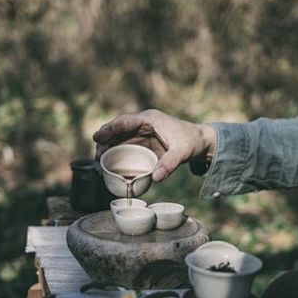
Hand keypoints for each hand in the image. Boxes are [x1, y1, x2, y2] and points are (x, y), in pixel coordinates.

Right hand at [93, 109, 216, 181]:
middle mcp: (143, 124)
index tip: (97, 137)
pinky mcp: (144, 142)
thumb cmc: (192, 142)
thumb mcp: (182, 153)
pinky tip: (110, 164)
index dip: (109, 129)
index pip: (124, 122)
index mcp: (150, 119)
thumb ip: (169, 164)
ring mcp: (142, 133)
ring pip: (119, 139)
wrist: (200, 142)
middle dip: (104, 141)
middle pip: (117, 130)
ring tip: (99, 162)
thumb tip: (155, 178)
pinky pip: (126, 146)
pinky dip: (117, 154)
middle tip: (97, 156)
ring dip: (108, 148)